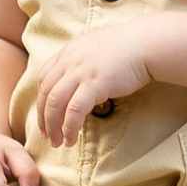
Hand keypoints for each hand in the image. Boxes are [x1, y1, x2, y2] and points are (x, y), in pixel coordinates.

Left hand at [36, 23, 154, 146]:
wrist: (146, 43)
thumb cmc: (128, 46)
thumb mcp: (96, 48)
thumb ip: (82, 62)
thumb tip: (80, 81)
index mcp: (68, 52)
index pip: (44, 79)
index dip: (41, 100)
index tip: (44, 117)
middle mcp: (69, 61)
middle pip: (45, 94)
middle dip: (43, 119)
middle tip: (46, 136)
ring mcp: (80, 72)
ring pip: (54, 104)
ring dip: (53, 127)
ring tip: (57, 142)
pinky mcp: (94, 84)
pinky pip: (74, 110)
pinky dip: (69, 127)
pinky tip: (72, 138)